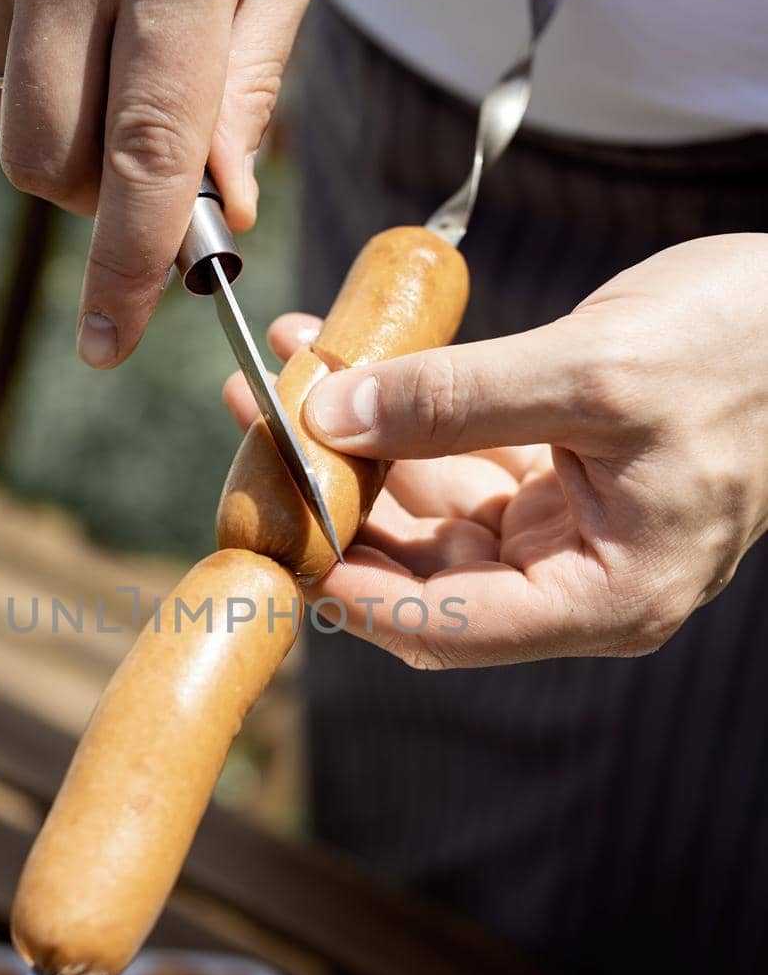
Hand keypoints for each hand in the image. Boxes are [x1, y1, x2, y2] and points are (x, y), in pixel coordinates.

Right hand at [0, 0, 325, 365]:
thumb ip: (250, 83)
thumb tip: (220, 206)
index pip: (147, 158)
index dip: (131, 269)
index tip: (110, 344)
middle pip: (49, 164)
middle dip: (99, 198)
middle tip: (150, 163)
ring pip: (12, 117)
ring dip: (70, 124)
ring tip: (121, 38)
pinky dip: (36, 56)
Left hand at [225, 236, 767, 667]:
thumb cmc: (747, 350)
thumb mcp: (596, 374)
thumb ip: (459, 400)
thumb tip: (335, 416)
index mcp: (605, 596)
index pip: (448, 625)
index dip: (352, 589)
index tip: (277, 537)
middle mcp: (579, 577)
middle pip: (424, 567)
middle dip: (336, 501)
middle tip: (256, 434)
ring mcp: (567, 526)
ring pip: (431, 507)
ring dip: (356, 445)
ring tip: (279, 378)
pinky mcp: (560, 473)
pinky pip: (460, 455)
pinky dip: (404, 412)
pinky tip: (346, 359)